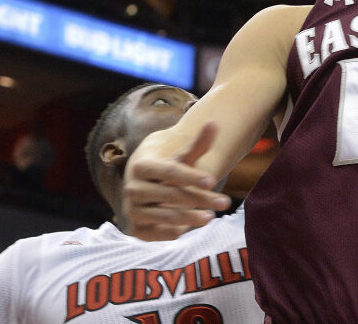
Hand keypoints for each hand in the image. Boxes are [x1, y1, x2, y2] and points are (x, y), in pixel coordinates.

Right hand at [122, 122, 230, 240]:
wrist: (145, 185)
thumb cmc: (169, 169)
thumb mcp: (183, 157)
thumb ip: (199, 143)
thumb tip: (215, 122)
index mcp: (142, 166)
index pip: (170, 171)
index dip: (191, 177)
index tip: (213, 181)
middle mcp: (133, 188)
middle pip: (171, 194)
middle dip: (200, 199)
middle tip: (224, 203)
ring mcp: (132, 210)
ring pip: (165, 215)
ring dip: (190, 217)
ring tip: (211, 217)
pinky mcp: (135, 229)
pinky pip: (155, 233)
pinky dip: (172, 231)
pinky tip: (189, 227)